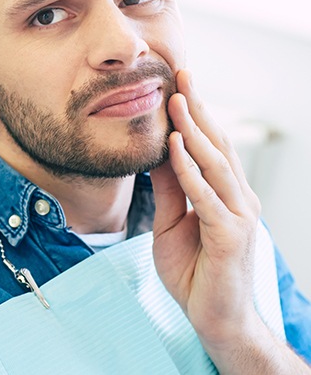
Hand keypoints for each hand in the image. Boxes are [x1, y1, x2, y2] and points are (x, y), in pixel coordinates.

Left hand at [150, 69, 262, 355]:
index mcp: (225, 194)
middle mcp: (237, 199)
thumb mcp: (170, 222)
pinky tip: (177, 145)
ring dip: (195, 129)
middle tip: (184, 75)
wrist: (214, 319)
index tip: (180, 85)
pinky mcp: (230, 236)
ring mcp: (237, 216)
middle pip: (217, 145)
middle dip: (199, 109)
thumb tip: (157, 152)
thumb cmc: (194, 271)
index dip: (197, 114)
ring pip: (215, 164)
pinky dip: (190, 169)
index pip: (211, 145)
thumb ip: (168, 189)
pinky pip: (205, 196)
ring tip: (178, 100)